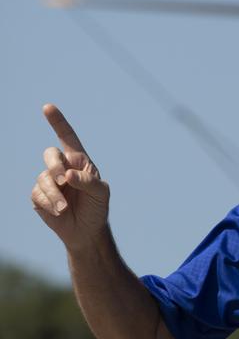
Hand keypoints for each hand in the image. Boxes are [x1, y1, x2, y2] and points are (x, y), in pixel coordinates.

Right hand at [32, 104, 110, 248]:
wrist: (86, 231)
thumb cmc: (96, 208)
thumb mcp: (101, 193)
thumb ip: (88, 181)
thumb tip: (68, 175)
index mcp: (78, 161)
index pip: (67, 137)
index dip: (58, 122)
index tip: (48, 107)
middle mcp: (62, 167)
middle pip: (50, 155)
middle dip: (55, 166)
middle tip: (64, 180)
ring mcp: (49, 181)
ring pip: (43, 178)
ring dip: (55, 194)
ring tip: (65, 208)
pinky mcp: (39, 196)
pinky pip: (37, 194)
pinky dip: (49, 203)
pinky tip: (59, 212)